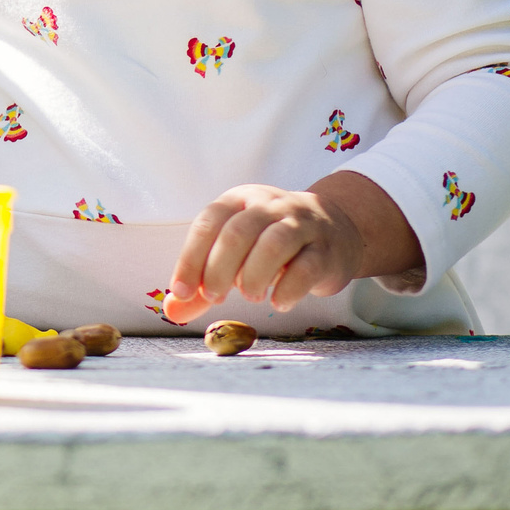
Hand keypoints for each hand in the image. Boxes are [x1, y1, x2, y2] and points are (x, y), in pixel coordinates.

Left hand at [162, 170, 422, 322]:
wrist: (338, 229)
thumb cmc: (273, 243)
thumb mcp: (236, 251)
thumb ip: (204, 279)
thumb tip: (171, 309)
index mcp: (239, 200)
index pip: (208, 223)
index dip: (190, 259)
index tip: (181, 292)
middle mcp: (269, 205)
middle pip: (238, 232)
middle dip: (219, 269)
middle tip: (215, 297)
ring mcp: (301, 224)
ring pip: (274, 244)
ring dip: (254, 276)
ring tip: (251, 296)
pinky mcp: (326, 249)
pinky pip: (307, 267)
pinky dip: (288, 289)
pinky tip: (278, 302)